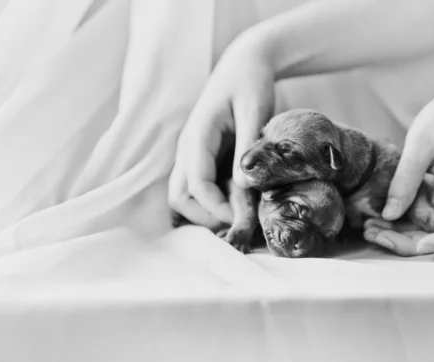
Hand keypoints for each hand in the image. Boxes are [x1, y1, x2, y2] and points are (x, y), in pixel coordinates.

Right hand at [168, 34, 274, 228]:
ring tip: (240, 218)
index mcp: (197, 135)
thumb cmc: (250, 82)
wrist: (243, 65)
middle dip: (205, 217)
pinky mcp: (202, 159)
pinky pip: (197, 189)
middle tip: (240, 224)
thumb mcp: (254, 110)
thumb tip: (241, 187)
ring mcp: (191, 155)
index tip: (244, 219)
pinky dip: (212, 204)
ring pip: (184, 196)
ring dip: (206, 213)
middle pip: (179, 197)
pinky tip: (238, 205)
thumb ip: (246, 147)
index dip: (217, 207)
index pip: (196, 183)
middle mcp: (187, 148)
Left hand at [368, 84, 433, 255]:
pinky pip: (419, 222)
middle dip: (409, 244)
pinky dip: (398, 226)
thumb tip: (389, 214)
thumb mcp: (420, 143)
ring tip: (368, 229)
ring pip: (429, 234)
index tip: (422, 244)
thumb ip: (405, 178)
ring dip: (399, 238)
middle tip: (373, 234)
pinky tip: (374, 222)